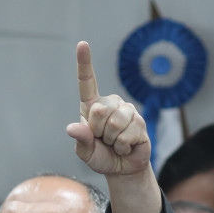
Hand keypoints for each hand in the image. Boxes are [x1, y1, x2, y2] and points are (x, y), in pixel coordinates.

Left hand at [66, 42, 149, 179]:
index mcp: (92, 106)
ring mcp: (127, 111)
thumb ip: (80, 141)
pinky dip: (123, 146)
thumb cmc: (101, 156)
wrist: (123, 168)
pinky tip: (126, 146)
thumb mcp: (85, 153)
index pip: (87, 82)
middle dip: (99, 132)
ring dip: (113, 140)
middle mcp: (110, 103)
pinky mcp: (140, 122)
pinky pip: (127, 134)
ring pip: (115, 123)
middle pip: (99, 111)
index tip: (82, 44)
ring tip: (116, 143)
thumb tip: (72, 128)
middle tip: (104, 140)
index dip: (84, 63)